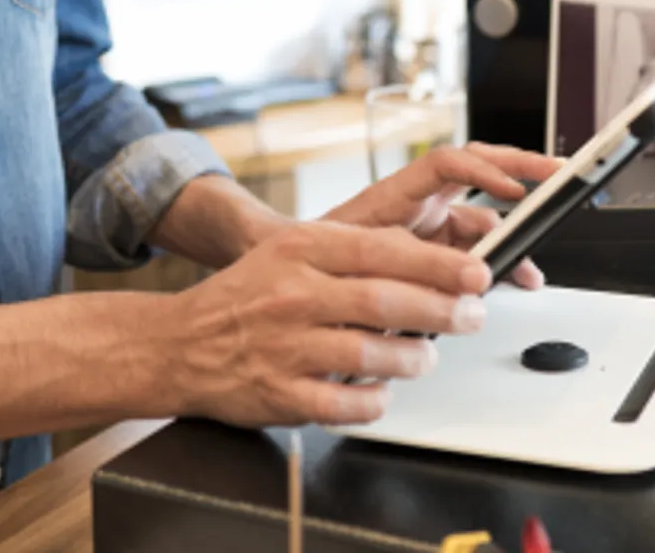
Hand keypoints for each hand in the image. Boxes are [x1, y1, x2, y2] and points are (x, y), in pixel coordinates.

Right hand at [164, 220, 488, 427]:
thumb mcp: (290, 251)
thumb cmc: (245, 296)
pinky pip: (347, 404)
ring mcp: (285, 346)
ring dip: (414, 359)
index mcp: (298, 250)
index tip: (475, 273)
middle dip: (442, 311)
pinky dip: (376, 400)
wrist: (179, 343)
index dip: (437, 264)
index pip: (381, 250)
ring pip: (373, 355)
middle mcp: (292, 294)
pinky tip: (383, 391)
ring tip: (425, 356)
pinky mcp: (280, 393)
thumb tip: (423, 256)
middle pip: (385, 302)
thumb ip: (351, 250)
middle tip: (471, 315)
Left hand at [320, 142, 561, 290]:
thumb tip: (450, 269)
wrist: (295, 276)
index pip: (448, 164)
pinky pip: (476, 248)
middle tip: (557, 175)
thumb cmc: (311, 256)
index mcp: (398, 192)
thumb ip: (398, 258)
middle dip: (521, 170)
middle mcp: (418, 203)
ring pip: (484, 219)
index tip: (513, 189)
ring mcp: (428, 226)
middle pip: (478, 173)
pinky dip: (500, 260)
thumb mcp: (354, 256)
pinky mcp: (433, 251)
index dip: (484, 170)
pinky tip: (517, 276)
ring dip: (513, 236)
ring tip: (532, 264)